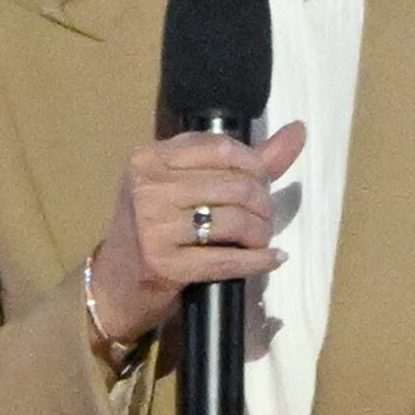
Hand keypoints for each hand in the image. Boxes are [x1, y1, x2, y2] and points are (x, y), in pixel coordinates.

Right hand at [87, 121, 306, 352]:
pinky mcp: (164, 265)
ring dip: (261, 233)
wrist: (116, 284)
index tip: (261, 183)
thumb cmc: (156, 228)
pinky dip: (258, 261)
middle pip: (235, 185)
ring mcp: (154, 227)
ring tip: (261, 240)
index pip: (223, 148)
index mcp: (151, 158)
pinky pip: (228, 260)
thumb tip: (298, 131)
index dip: (255, 166)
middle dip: (262, 204)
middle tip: (263, 218)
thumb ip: (244, 160)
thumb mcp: (185, 185)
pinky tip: (271, 259)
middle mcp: (148, 187)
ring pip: (235, 221)